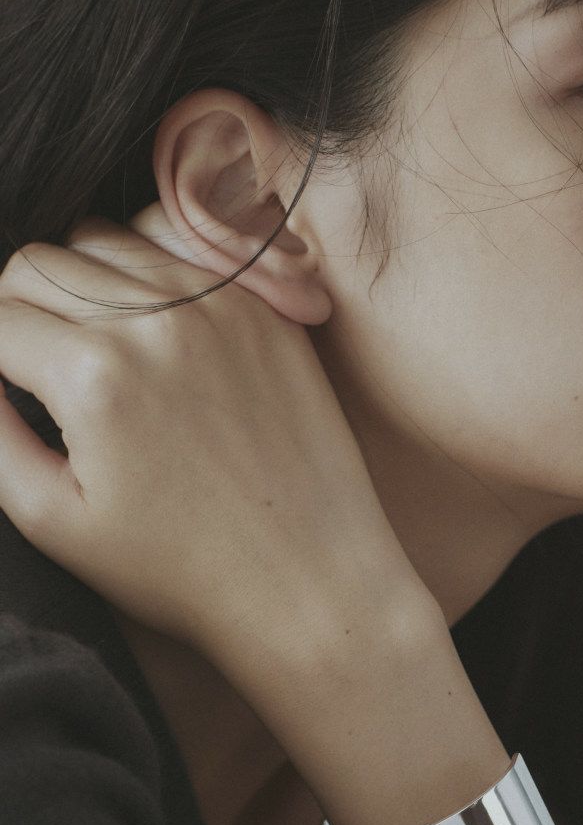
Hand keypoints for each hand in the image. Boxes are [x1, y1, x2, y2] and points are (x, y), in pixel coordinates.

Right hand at [0, 203, 425, 661]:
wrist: (310, 580)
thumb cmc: (181, 569)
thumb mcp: (53, 517)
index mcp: (95, 374)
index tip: (9, 385)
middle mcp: (161, 321)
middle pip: (42, 264)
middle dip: (22, 310)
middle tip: (39, 372)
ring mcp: (224, 308)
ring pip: (109, 244)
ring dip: (84, 284)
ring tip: (98, 354)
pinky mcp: (269, 314)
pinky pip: (184, 259)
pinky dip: (152, 279)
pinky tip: (156, 335)